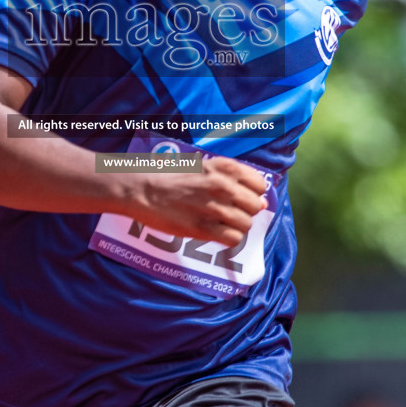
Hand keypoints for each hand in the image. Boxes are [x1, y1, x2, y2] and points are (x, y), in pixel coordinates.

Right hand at [128, 154, 268, 247]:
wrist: (142, 189)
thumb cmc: (173, 177)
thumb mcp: (204, 167)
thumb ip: (234, 181)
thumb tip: (262, 203)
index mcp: (224, 167)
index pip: (260, 184)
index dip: (253, 193)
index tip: (241, 197)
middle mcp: (223, 186)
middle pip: (255, 207)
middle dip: (245, 211)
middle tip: (228, 212)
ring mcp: (213, 207)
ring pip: (246, 224)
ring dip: (235, 226)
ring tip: (219, 222)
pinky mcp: (202, 228)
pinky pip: (233, 239)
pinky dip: (227, 239)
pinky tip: (215, 232)